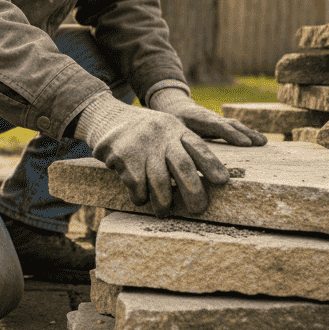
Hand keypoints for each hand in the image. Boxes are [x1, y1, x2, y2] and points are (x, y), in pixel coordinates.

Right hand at [76, 96, 234, 217]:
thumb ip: (183, 149)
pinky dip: (140, 196)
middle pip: (182, 165)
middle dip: (193, 191)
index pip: (198, 146)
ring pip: (159, 181)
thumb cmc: (144, 133)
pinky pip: (137, 185)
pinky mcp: (123, 156)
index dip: (211, 164)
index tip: (223, 181)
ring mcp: (142, 145)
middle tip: (199, 210)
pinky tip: (140, 197)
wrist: (105, 116)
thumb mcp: (166, 130)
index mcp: (176, 129)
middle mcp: (161, 135)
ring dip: (163, 202)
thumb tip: (208, 182)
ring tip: (163, 213)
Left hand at [147, 89, 268, 147]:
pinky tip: (259, 142)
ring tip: (264, 142)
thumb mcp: (170, 128)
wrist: (177, 108)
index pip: (217, 126)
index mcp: (197, 118)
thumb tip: (179, 157)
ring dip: (250, 133)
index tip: (245, 144)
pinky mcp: (221, 124)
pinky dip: (247, 134)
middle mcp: (211, 118)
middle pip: (230, 124)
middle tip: (260, 143)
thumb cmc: (172, 121)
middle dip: (245, 133)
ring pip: (235, 125)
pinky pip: (235, 129)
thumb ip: (176, 139)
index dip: (232, 134)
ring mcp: (217, 120)